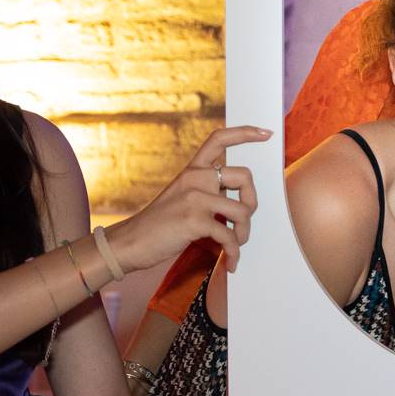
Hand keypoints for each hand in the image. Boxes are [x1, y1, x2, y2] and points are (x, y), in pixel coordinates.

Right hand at [106, 126, 269, 273]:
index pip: (219, 139)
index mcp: (192, 170)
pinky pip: (229, 236)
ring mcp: (195, 198)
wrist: (129, 243)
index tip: (265, 133)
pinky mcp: (194, 220)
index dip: (245, 132)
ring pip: (242, 210)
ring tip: (235, 245)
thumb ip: (206, 191)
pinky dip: (234, 253)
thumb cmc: (159, 225)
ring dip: (244, 233)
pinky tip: (230, 262)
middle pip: (245, 176)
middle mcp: (195, 178)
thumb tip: (240, 203)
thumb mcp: (181, 197)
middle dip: (252, 201)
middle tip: (243, 220)